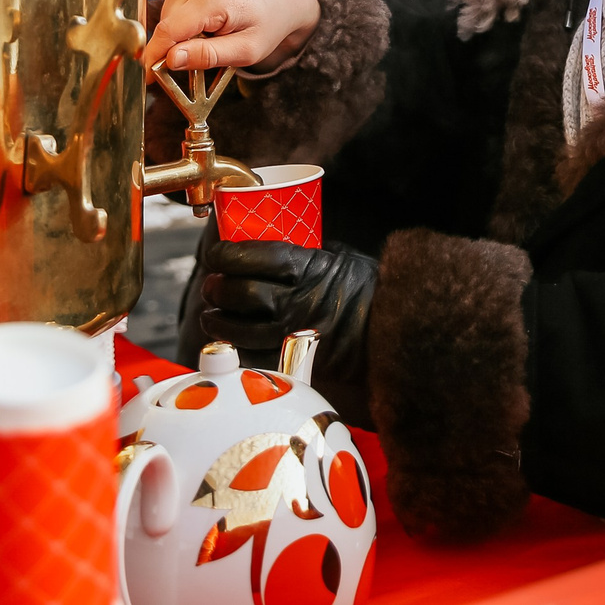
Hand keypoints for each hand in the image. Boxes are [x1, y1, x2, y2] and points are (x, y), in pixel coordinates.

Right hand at [144, 0, 320, 73]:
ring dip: (180, 38)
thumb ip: (207, 55)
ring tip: (211, 40)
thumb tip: (169, 60)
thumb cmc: (270, 24)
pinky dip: (183, 25)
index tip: (149, 81)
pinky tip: (206, 28)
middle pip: (165, 26)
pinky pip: (172, 10)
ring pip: (166, 19)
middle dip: (173, 50)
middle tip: (199, 64)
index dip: (154, 58)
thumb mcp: (246, 50)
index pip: (168, 31)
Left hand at [200, 237, 375, 425]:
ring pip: (239, 329)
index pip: (255, 256)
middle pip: (241, 293)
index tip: (215, 253)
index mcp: (309, 267)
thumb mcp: (339, 257)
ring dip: (217, 321)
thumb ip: (306, 253)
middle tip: (212, 284)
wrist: (392, 330)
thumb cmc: (368, 288)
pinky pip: (253, 356)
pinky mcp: (294, 359)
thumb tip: (272, 245)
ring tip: (211, 315)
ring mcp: (293, 332)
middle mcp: (297, 300)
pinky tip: (230, 342)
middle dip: (217, 288)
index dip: (226, 254)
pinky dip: (236, 349)